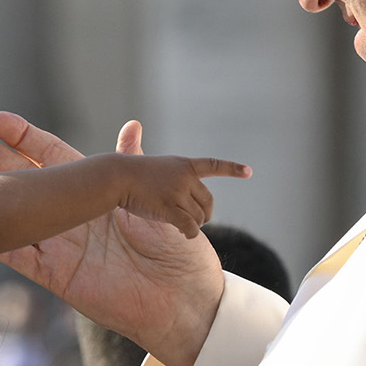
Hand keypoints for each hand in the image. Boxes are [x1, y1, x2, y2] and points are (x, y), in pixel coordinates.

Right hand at [0, 113, 226, 365]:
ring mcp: (61, 245)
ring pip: (15, 214)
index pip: (53, 159)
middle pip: (25, 181)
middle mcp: (73, 217)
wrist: (186, 300)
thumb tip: (132, 126)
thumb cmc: (177, 250)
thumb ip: (135, 165)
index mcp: (95, 195)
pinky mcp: (56, 276)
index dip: (26, 140)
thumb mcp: (157, 199)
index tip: (0, 121)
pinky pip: (20, 256)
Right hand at [114, 153, 251, 237]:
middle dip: (204, 214)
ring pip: (198, 217)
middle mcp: (185, 177)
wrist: (116, 176)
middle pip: (208, 202)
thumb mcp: (149, 162)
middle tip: (194, 220)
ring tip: (180, 224)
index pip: (213, 166)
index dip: (232, 169)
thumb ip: (161, 167)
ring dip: (193, 225)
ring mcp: (178, 192)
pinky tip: (183, 233)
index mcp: (184, 165)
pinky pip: (189, 226)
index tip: (249, 172)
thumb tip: (138, 132)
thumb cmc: (129, 171)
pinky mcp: (170, 207)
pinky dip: (189, 233)